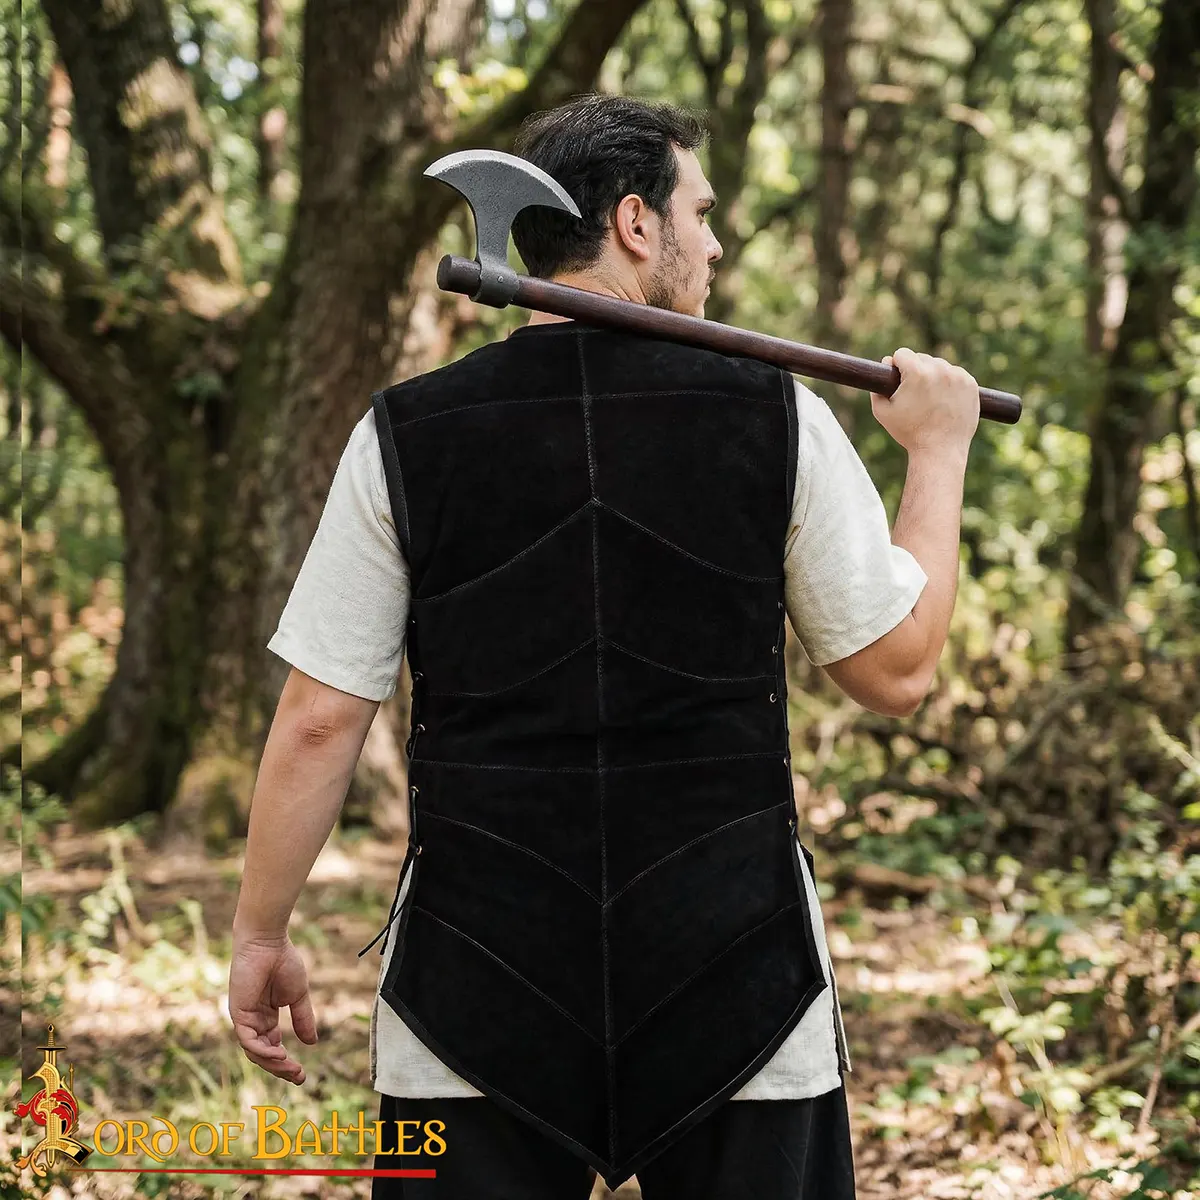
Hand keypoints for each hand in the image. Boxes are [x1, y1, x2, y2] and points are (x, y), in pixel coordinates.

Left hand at [228, 931, 317, 1084]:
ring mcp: (244, 1019)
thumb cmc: (283, 962)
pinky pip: (248, 1040)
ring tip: (292, 1067)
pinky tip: (280, 1053)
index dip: (286, 1063)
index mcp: (265, 1017)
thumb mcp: (298, 996)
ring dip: (273, 1063)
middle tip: (299, 1077)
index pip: (273, 1047)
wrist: (268, 942)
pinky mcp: (238, 1013)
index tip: (302, 1076)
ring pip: (254, 1052)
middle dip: (280, 1069)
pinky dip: (263, 1050)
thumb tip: (312, 1043)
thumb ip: (303, 1018)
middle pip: (263, 1054)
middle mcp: (253, 1021)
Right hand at [870, 347, 979, 456]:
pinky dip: (949, 383)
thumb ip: (876, 387)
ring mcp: (958, 376)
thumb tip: (885, 364)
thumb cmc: (909, 433)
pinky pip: (955, 375)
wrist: (940, 450)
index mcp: (917, 373)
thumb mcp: (881, 412)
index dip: (896, 366)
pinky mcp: (971, 384)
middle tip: (914, 393)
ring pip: (939, 366)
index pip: (902, 353)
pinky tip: (943, 400)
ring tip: (929, 398)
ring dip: (933, 376)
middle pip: (922, 357)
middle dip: (915, 371)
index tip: (897, 379)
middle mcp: (940, 370)